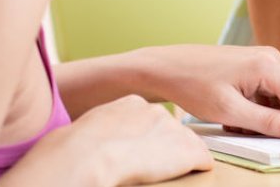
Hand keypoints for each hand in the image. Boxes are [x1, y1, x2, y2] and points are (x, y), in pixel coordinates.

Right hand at [5, 95, 211, 185]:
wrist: (89, 154)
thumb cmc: (77, 148)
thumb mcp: (91, 126)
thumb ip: (106, 128)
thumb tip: (101, 141)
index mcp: (133, 104)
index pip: (151, 119)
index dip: (148, 138)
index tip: (141, 149)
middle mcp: (158, 112)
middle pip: (172, 131)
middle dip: (166, 147)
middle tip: (151, 163)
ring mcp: (175, 130)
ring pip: (188, 145)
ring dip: (179, 159)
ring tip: (162, 173)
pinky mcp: (189, 150)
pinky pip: (203, 160)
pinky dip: (198, 169)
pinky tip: (189, 176)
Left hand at [145, 45, 279, 139]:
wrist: (166, 66)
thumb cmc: (194, 85)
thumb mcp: (229, 112)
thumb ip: (267, 123)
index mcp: (269, 67)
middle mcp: (272, 60)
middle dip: (277, 124)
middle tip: (241, 123)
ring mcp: (265, 62)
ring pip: (279, 104)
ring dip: (261, 119)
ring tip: (229, 116)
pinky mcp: (257, 68)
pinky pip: (267, 98)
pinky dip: (254, 112)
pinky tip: (231, 110)